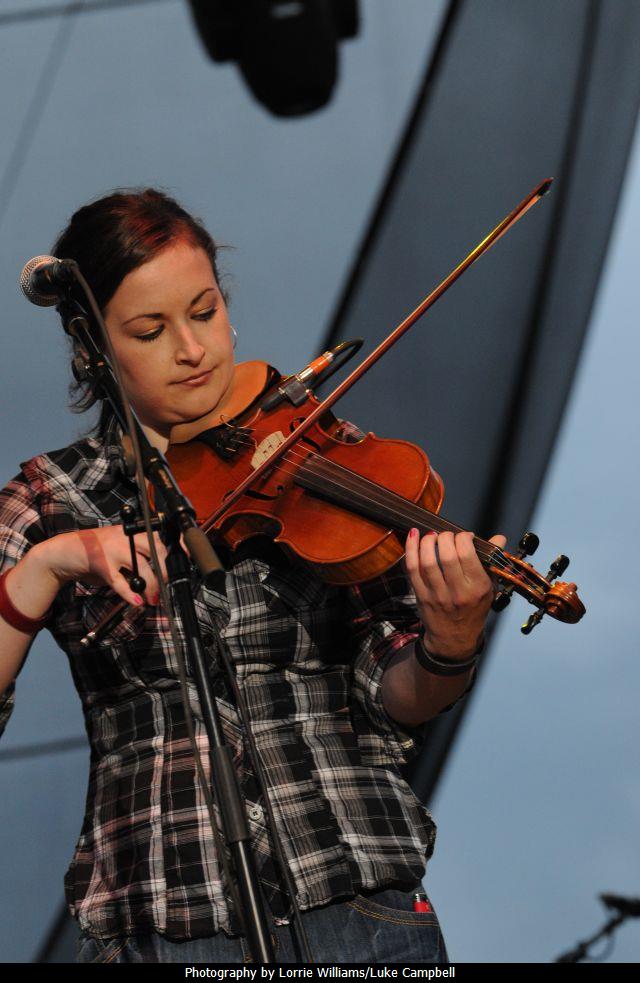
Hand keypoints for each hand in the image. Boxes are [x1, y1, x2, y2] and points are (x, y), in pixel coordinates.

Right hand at [38, 526, 168, 607]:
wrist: (67, 551)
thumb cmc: (99, 551)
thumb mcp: (122, 546)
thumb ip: (140, 556)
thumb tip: (162, 574)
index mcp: (133, 532)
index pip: (160, 536)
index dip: (177, 544)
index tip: (187, 556)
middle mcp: (126, 537)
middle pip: (156, 550)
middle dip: (165, 571)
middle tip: (167, 585)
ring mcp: (114, 549)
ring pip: (141, 567)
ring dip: (151, 586)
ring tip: (153, 599)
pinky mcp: (102, 564)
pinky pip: (120, 581)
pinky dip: (129, 593)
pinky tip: (137, 601)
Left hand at [404, 528, 506, 659]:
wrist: (455, 638)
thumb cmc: (474, 609)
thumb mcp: (489, 588)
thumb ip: (491, 561)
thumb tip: (499, 538)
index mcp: (477, 587)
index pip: (468, 555)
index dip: (463, 538)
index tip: (464, 536)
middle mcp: (458, 591)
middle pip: (447, 556)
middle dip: (445, 538)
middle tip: (446, 535)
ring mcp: (437, 595)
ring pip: (428, 562)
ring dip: (427, 542)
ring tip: (431, 536)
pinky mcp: (421, 596)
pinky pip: (412, 569)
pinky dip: (411, 550)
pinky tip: (413, 535)